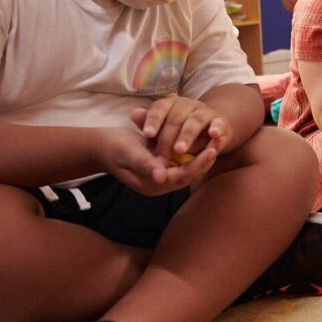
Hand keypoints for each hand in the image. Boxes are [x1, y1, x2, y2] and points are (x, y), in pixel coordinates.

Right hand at [97, 127, 217, 195]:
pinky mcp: (163, 163)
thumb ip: (145, 164)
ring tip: (218, 138)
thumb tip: (160, 177)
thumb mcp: (128, 154)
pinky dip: (194, 149)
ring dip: (203, 152)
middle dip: (206, 159)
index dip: (198, 164)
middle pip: (189, 173)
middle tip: (221, 142)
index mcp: (153, 184)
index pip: (182, 177)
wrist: (101, 146)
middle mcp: (161, 182)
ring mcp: (162, 173)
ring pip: (189, 166)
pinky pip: (183, 159)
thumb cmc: (113, 148)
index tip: (212, 150)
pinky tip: (206, 136)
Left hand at [130, 94, 233, 161]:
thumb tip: (133, 114)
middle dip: (168, 138)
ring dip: (187, 135)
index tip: (147, 135)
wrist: (209, 128)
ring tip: (179, 151)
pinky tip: (213, 135)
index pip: (160, 109)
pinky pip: (219, 124)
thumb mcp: (162, 128)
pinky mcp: (220, 122)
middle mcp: (188, 105)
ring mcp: (205, 112)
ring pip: (195, 121)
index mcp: (171, 104)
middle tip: (160, 156)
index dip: (153, 120)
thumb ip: (149, 123)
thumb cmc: (178, 130)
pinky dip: (217, 128)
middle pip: (176, 118)